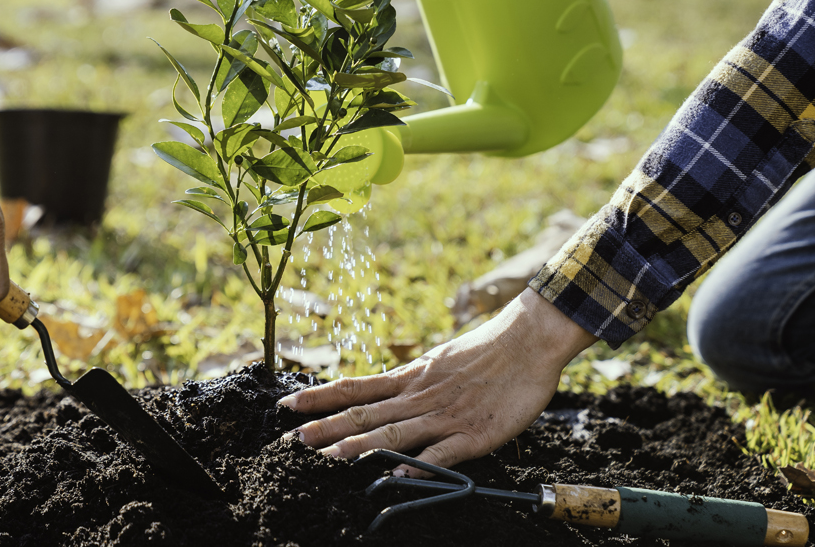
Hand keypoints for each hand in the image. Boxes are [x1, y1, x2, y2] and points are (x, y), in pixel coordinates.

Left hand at [278, 289, 597, 469]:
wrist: (528, 340)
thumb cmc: (485, 351)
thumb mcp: (438, 362)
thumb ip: (412, 382)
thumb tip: (383, 395)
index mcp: (410, 378)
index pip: (355, 387)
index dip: (319, 397)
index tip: (286, 405)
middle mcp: (420, 396)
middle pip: (366, 412)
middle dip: (328, 427)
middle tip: (294, 438)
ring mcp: (445, 416)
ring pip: (395, 432)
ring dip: (362, 445)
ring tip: (331, 457)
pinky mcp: (474, 434)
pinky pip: (442, 453)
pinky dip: (418, 464)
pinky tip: (396, 474)